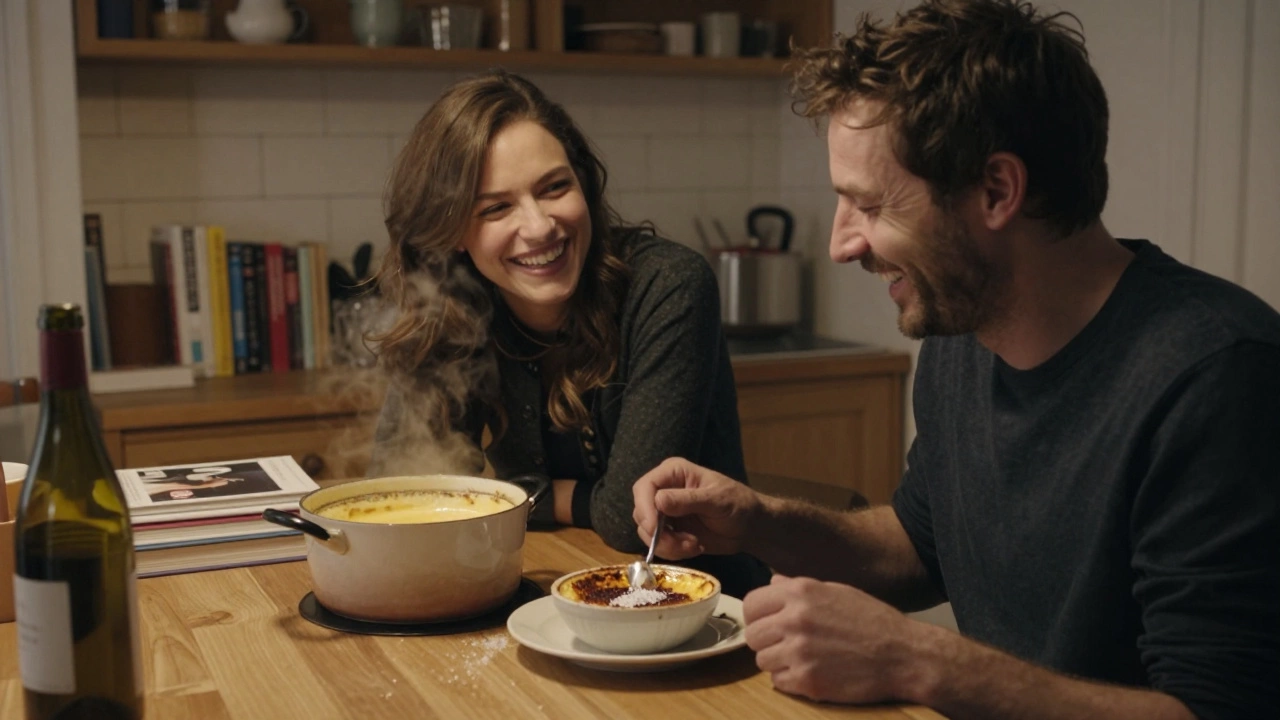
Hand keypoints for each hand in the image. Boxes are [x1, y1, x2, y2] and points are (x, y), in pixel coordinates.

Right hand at [631, 457, 762, 558]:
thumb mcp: (716, 500)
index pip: (644, 488)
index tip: (653, 528)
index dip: (644, 508)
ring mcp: (664, 512)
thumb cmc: (737, 505)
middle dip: (658, 533)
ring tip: (694, 545)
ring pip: (646, 532)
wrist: (749, 527)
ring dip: (668, 545)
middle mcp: (664, 490)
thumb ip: (687, 500)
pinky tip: (695, 547)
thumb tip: (659, 501)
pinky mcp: (669, 531)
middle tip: (684, 543)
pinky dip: (673, 551)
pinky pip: (658, 545)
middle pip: (641, 512)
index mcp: (673, 473)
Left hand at [744, 574, 922, 703]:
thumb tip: (772, 583)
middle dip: (766, 641)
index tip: (767, 623)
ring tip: (804, 658)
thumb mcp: (836, 591)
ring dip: (778, 662)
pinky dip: (791, 680)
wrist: (903, 654)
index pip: (751, 604)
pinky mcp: (808, 681)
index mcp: (800, 593)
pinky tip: (812, 672)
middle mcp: (795, 620)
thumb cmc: (872, 621)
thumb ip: (799, 588)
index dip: (757, 616)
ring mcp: (800, 652)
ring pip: (763, 660)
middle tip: (786, 644)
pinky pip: (779, 682)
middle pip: (753, 635)